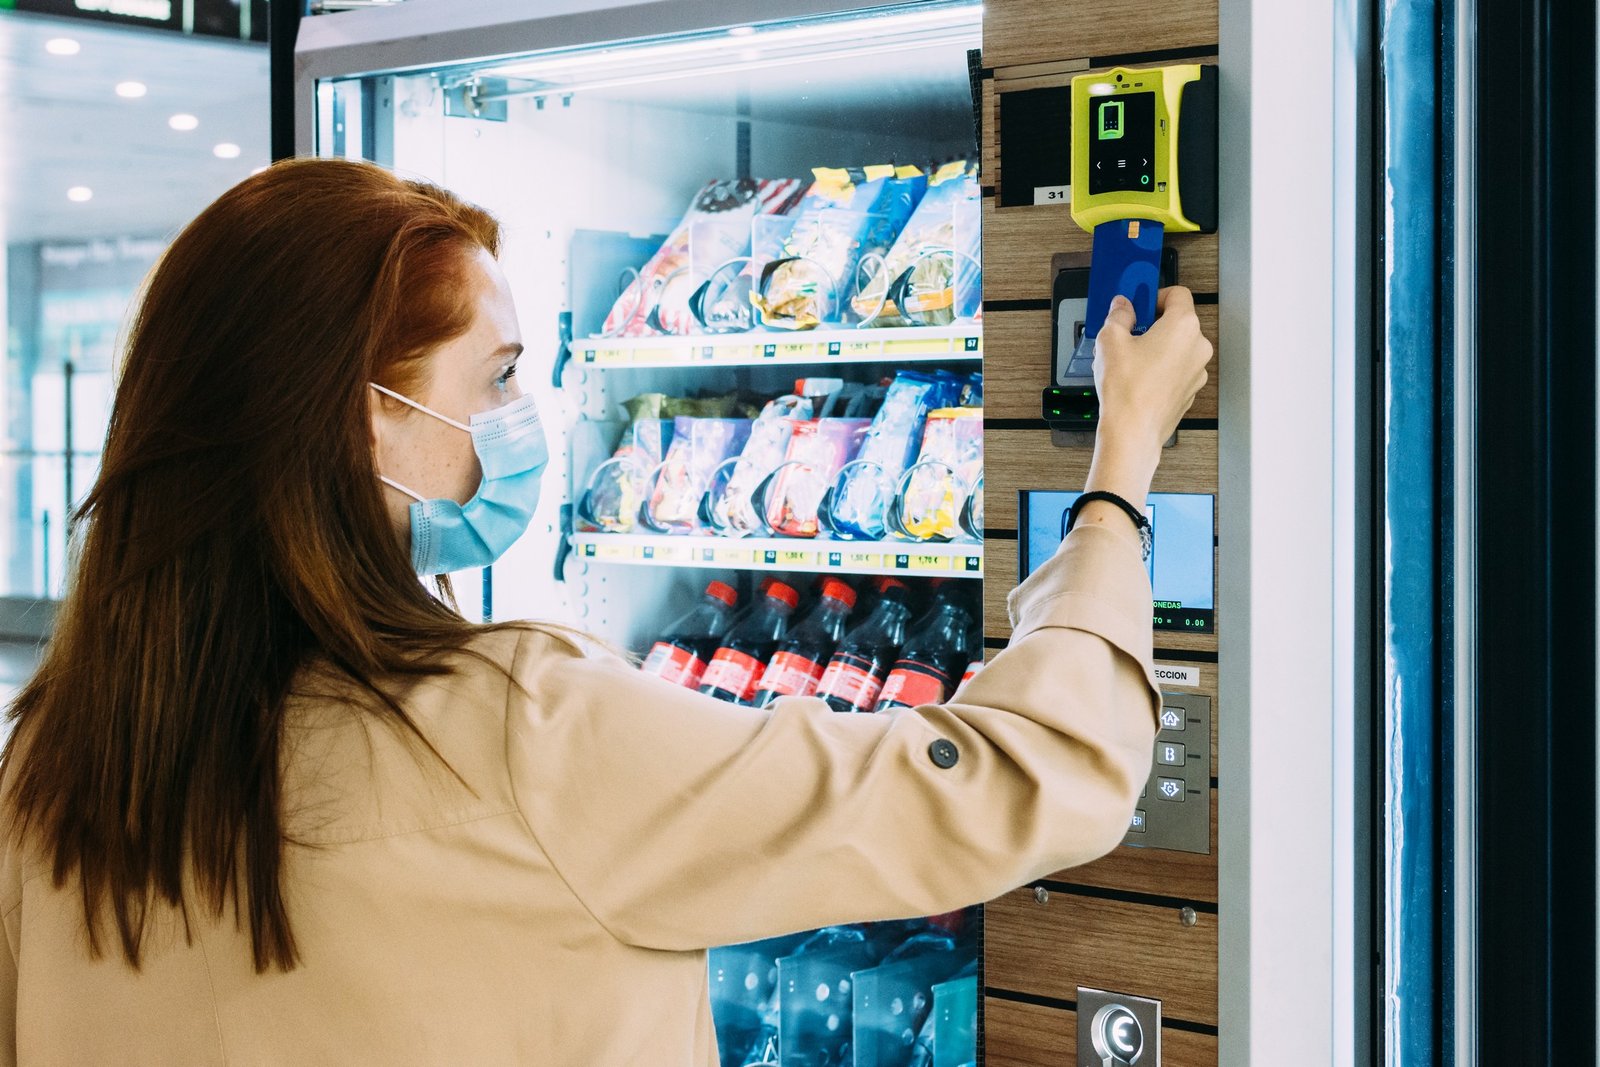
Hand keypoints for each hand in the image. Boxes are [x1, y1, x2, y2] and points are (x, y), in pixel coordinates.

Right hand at [1080, 287, 1211, 523]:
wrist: (1132, 432)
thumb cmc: (1126, 391)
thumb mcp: (1110, 340)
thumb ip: (1118, 315)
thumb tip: (1122, 307)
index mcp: (1183, 326)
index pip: (1177, 293)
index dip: (1155, 295)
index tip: (1139, 303)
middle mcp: (1197, 347)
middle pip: (1178, 321)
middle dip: (1154, 323)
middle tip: (1129, 332)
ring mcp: (1197, 371)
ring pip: (1178, 347)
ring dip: (1158, 347)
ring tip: (1130, 359)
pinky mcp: (1190, 390)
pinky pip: (1177, 369)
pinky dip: (1161, 368)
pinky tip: (1138, 377)